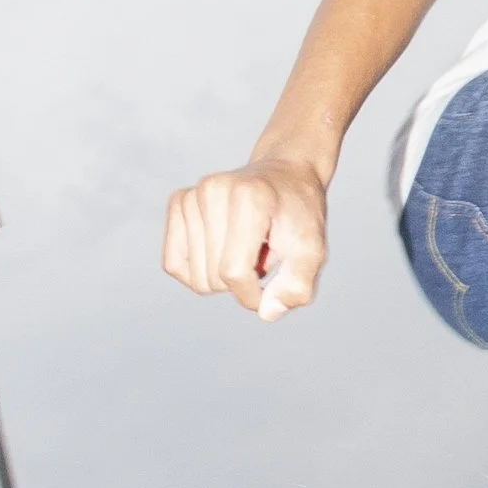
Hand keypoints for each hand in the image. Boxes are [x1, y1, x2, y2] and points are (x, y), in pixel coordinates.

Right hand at [162, 159, 328, 316]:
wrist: (285, 175)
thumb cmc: (299, 216)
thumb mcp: (313, 251)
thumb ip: (298, 287)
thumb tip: (266, 313)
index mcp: (250, 198)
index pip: (234, 272)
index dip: (252, 295)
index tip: (271, 290)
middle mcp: (214, 190)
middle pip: (213, 278)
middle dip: (241, 283)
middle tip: (262, 252)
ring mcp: (192, 194)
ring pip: (195, 277)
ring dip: (223, 275)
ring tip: (246, 245)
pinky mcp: (179, 202)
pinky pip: (174, 264)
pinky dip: (199, 271)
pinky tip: (221, 251)